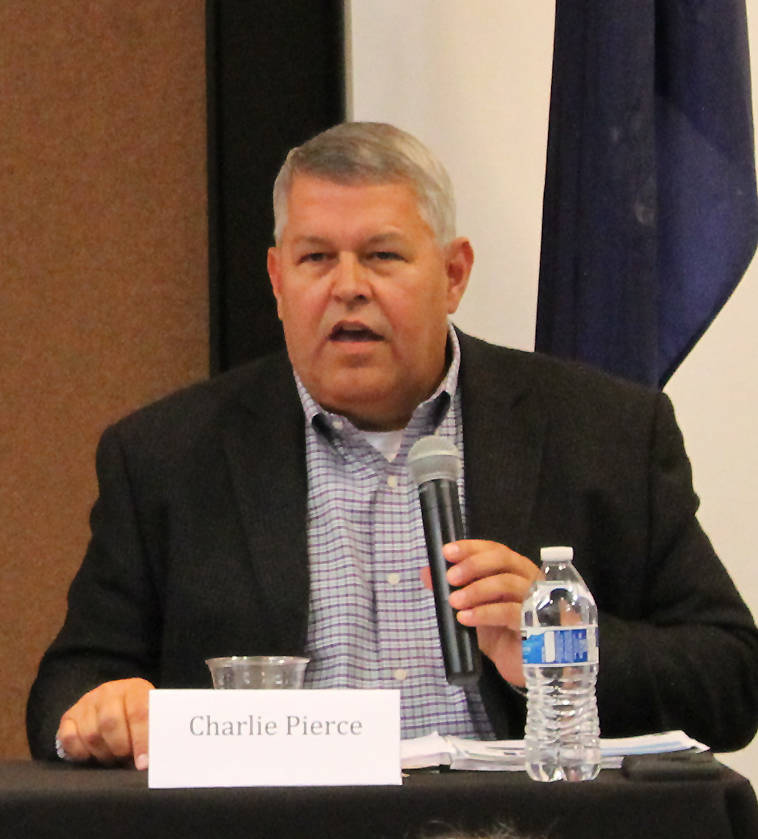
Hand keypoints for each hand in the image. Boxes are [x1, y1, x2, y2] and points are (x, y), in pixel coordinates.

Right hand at [56, 678, 153, 769]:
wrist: (116, 706)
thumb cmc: (137, 718)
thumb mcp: (151, 717)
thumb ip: (154, 732)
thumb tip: (152, 759)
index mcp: (135, 688)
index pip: (139, 711)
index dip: (141, 739)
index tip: (143, 763)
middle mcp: (109, 691)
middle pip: (110, 722)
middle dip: (120, 748)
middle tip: (126, 758)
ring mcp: (87, 702)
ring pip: (90, 734)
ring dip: (103, 754)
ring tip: (113, 757)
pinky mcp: (69, 716)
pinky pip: (69, 738)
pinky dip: (81, 753)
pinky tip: (92, 755)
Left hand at [419, 540, 539, 686]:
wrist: (525, 667)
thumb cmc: (503, 633)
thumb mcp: (476, 610)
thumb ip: (456, 590)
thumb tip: (427, 573)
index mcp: (517, 571)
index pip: (496, 550)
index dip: (471, 548)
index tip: (447, 552)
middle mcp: (530, 580)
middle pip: (503, 560)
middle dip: (473, 565)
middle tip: (450, 577)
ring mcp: (538, 600)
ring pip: (507, 584)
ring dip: (476, 590)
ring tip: (454, 601)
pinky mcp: (539, 625)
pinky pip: (509, 613)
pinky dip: (484, 613)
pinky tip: (465, 618)